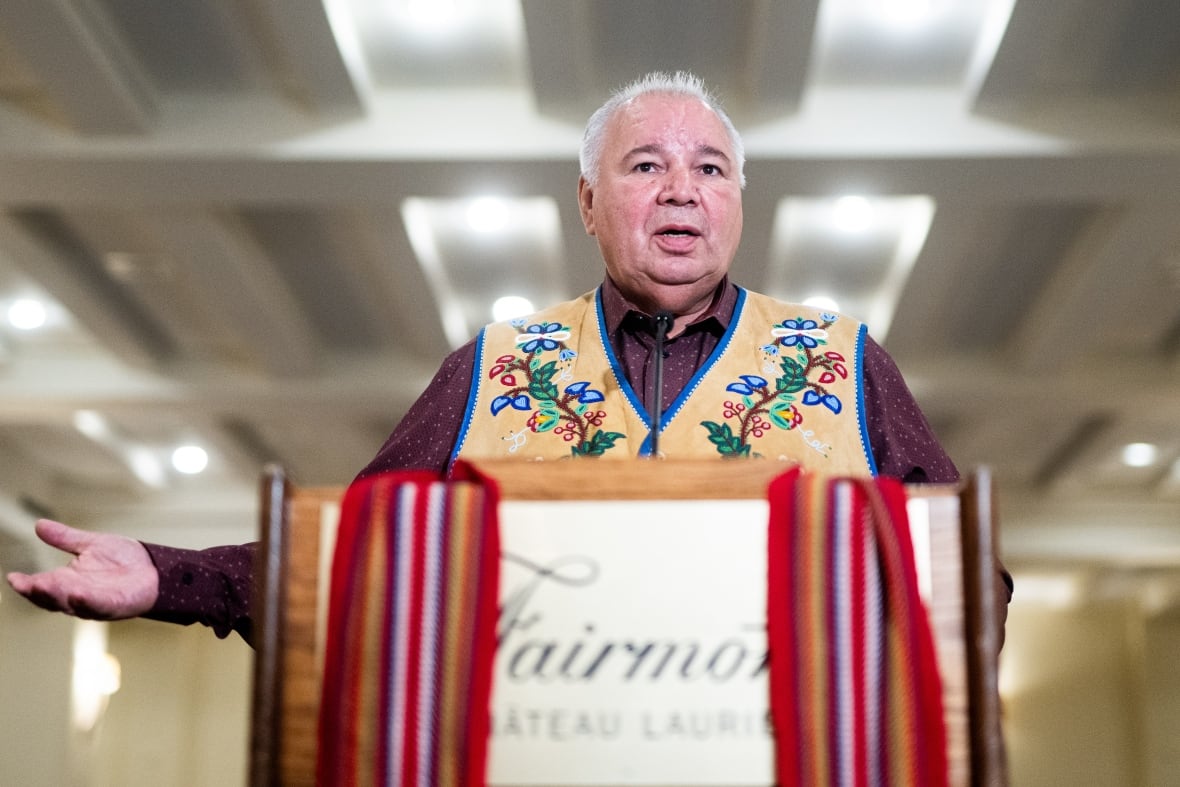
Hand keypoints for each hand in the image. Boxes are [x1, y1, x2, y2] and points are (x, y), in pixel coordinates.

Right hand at [5, 519, 158, 619]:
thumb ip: (65, 538)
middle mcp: (76, 594)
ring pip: (70, 603)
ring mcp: (94, 602)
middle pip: (51, 597)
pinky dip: (86, 602)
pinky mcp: (114, 605)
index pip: (41, 585)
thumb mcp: (91, 544)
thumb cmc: (123, 559)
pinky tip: (78, 593)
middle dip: (38, 592)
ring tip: (42, 586)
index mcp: (68, 580)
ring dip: (56, 597)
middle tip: (25, 584)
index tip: (12, 578)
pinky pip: (97, 606)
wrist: (155, 568)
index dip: (26, 584)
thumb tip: (39, 524)